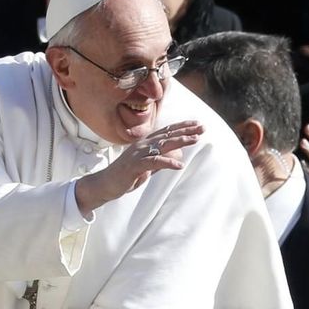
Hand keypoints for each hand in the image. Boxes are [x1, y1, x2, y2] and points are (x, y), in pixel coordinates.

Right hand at [75, 120, 203, 215]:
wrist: (106, 184)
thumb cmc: (125, 176)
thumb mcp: (147, 168)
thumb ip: (160, 161)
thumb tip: (176, 157)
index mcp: (145, 143)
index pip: (166, 131)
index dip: (182, 127)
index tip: (197, 124)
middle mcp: (142, 145)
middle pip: (167, 134)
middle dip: (186, 130)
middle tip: (202, 128)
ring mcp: (138, 154)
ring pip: (162, 145)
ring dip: (180, 141)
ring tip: (195, 140)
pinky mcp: (135, 165)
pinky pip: (154, 162)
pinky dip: (167, 162)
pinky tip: (179, 165)